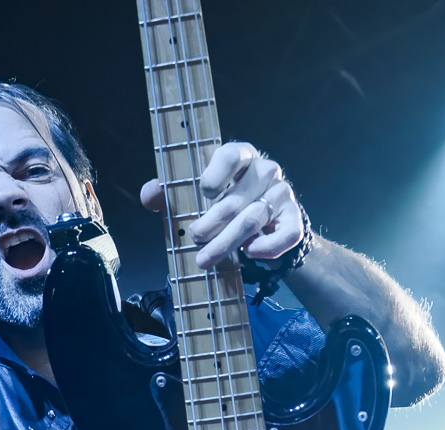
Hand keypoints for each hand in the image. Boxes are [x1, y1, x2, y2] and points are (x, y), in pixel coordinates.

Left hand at [140, 142, 302, 269]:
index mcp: (240, 155)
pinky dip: (267, 247)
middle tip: (194, 238)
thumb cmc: (220, 205)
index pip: (232, 154)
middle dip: (212, 223)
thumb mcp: (192, 197)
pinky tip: (249, 253)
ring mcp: (282, 193)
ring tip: (205, 260)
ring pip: (254, 219)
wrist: (260, 227)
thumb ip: (169, 193)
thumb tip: (150, 193)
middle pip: (237, 198)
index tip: (203, 192)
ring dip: (227, 243)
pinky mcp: (295, 218)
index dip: (216, 173)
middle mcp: (265, 169)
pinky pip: (286, 234)